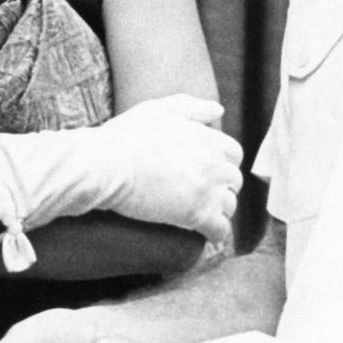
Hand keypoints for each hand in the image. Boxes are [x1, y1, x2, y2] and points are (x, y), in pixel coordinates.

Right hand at [86, 95, 244, 241]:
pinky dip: (216, 233)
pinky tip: (208, 234)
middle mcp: (214, 163)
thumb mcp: (158, 109)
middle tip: (204, 193)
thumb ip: (192, 107)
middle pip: (233, 180)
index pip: (234, 154)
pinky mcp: (196, 214)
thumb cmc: (127, 135)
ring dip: (219, 210)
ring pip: (229, 205)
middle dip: (222, 186)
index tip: (210, 170)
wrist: (108, 165)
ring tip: (204, 214)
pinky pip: (220, 229)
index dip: (222, 162)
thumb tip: (218, 111)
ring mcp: (207, 190)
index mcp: (207, 138)